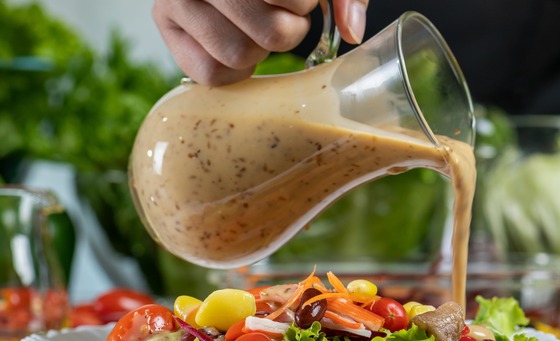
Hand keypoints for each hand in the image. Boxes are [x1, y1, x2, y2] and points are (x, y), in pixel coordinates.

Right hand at [153, 0, 367, 85]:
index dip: (303, 6)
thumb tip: (352, 30)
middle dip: (287, 30)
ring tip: (257, 30)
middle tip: (279, 16)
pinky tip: (237, 44)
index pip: (293, 0)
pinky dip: (235, 70)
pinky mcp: (166, 24)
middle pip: (273, 34)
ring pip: (240, 54)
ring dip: (260, 50)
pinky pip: (211, 73)